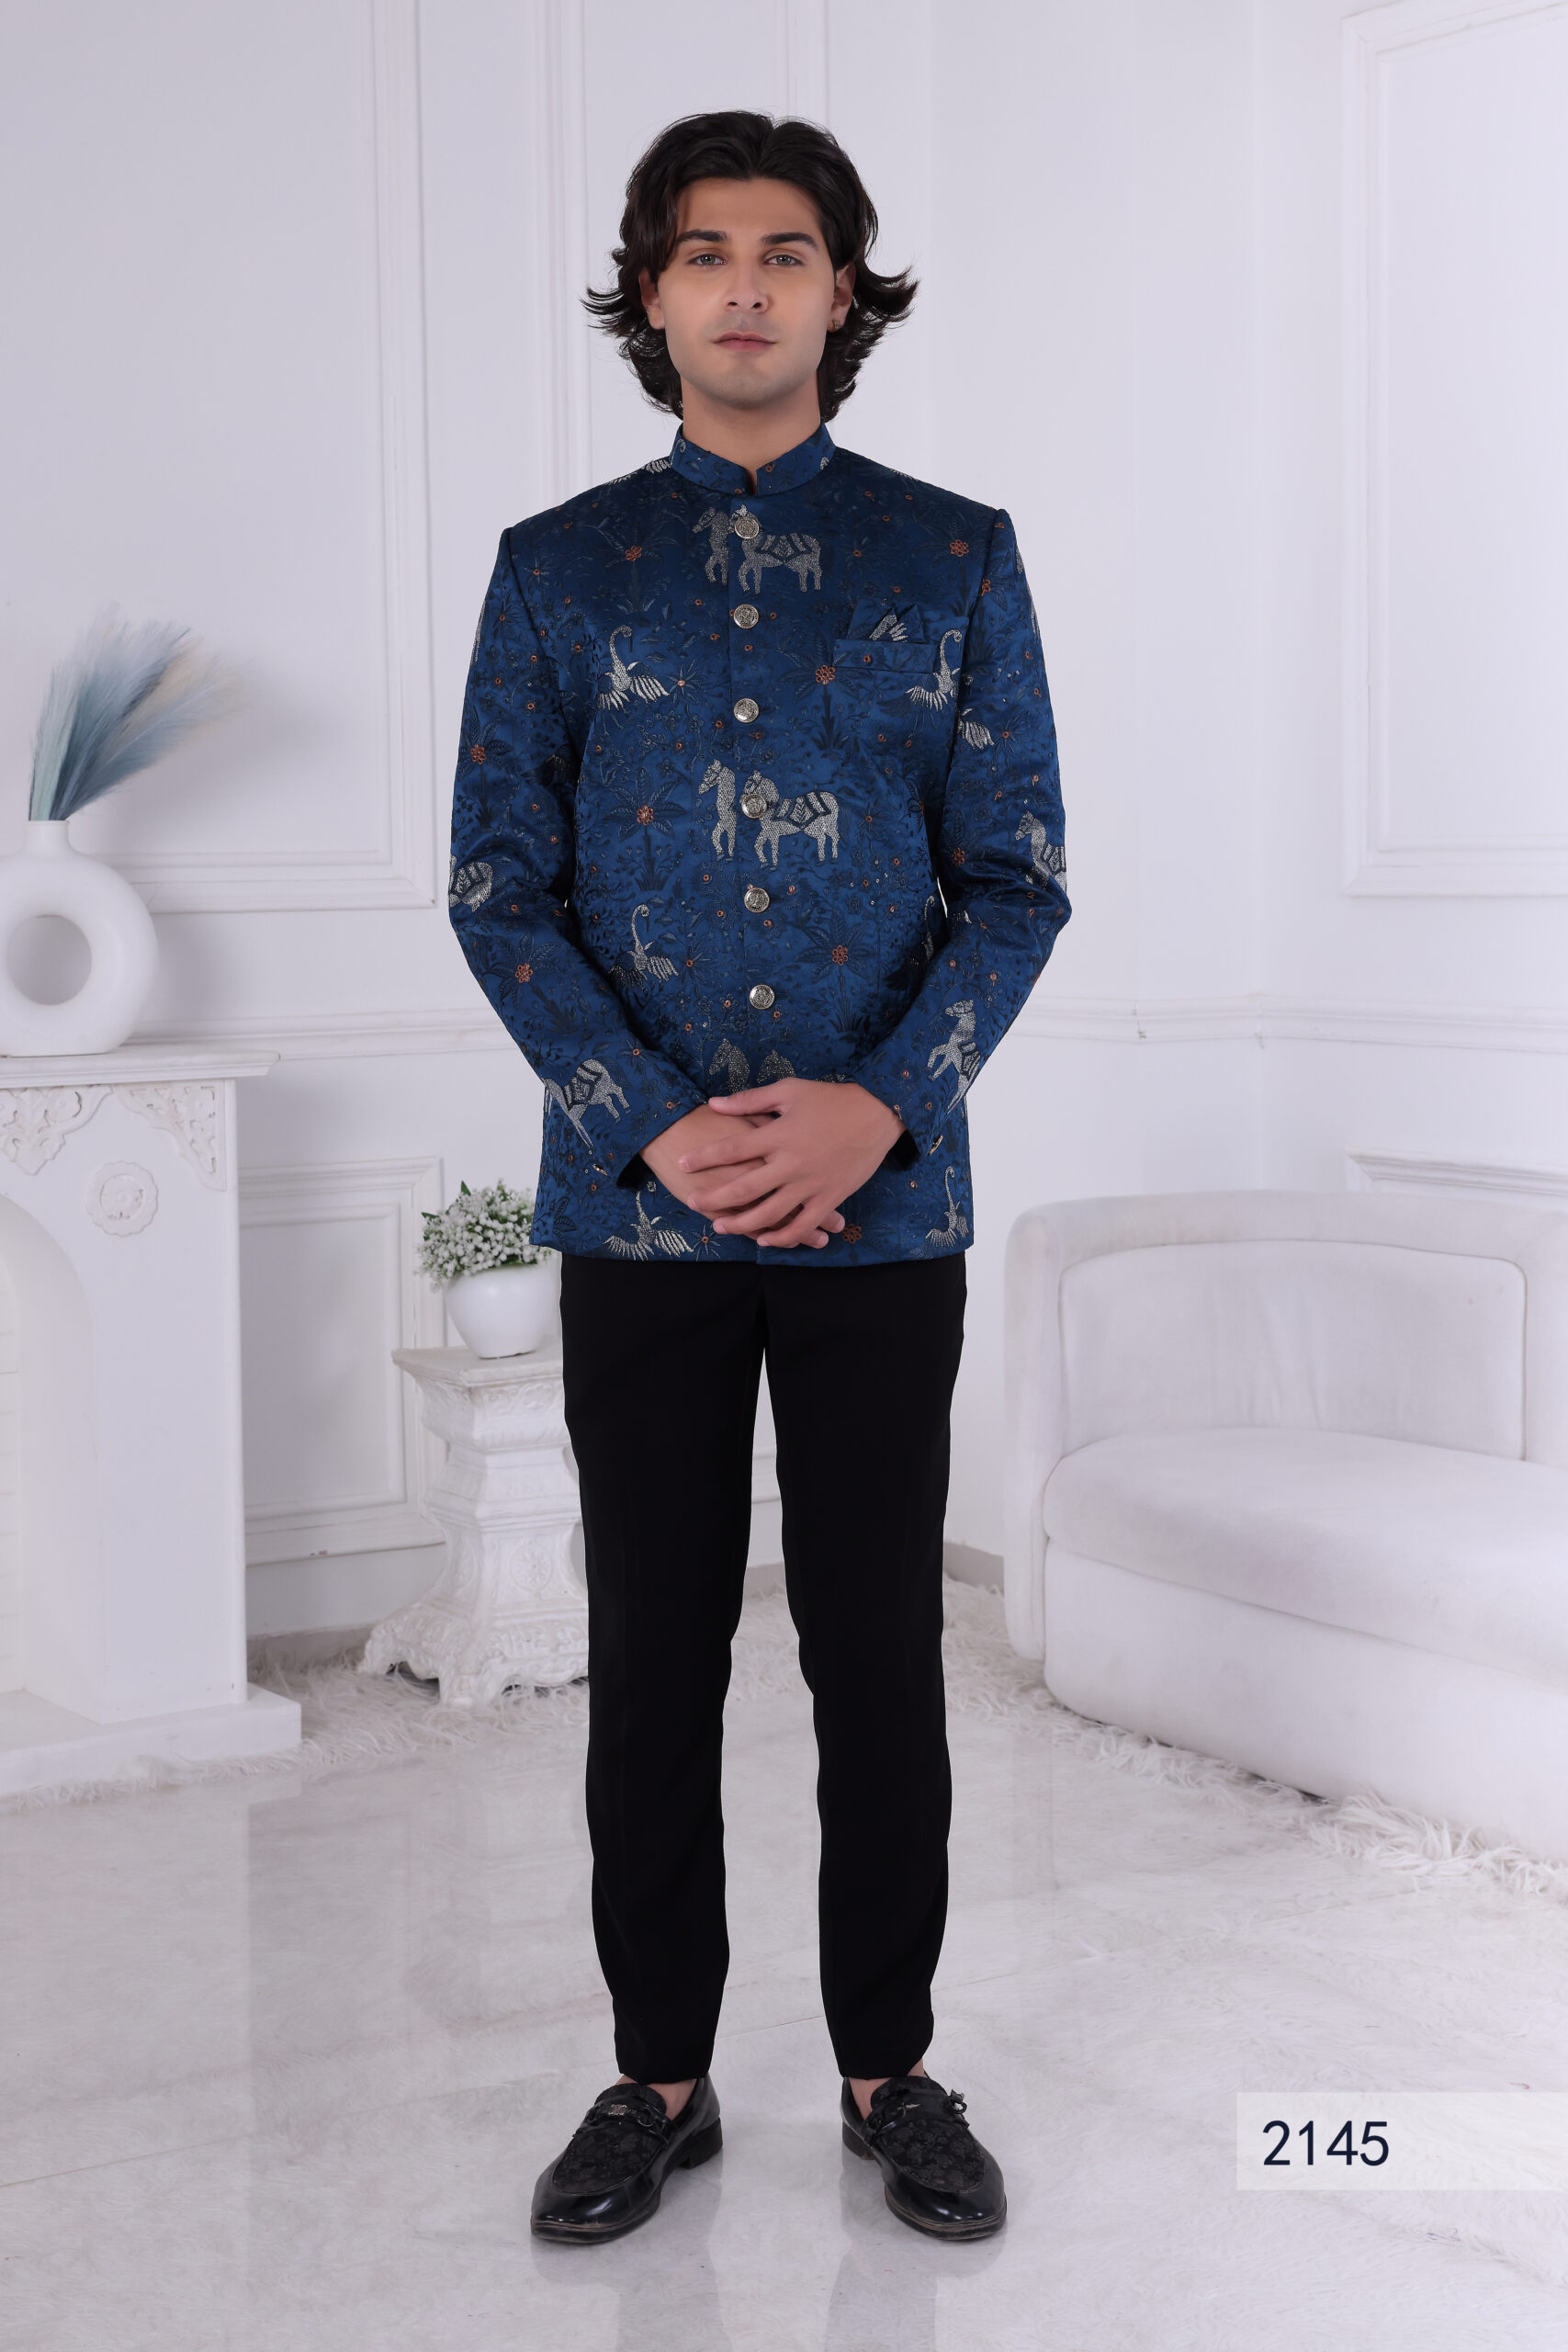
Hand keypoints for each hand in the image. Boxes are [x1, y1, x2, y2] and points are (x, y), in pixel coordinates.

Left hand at [679, 1078, 905, 1249]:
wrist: (878, 1115)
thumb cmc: (832, 1099)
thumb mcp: (790, 1091)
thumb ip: (750, 1100)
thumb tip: (714, 1103)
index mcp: (778, 1135)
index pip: (731, 1149)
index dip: (703, 1158)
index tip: (681, 1163)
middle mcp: (790, 1164)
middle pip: (742, 1189)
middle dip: (712, 1199)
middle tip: (692, 1202)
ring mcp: (810, 1185)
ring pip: (768, 1214)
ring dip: (741, 1224)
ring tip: (720, 1227)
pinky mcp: (829, 1199)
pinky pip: (802, 1226)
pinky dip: (781, 1237)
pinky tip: (764, 1240)